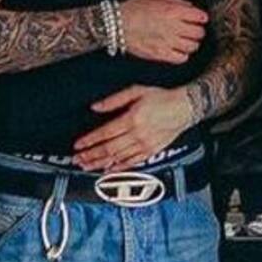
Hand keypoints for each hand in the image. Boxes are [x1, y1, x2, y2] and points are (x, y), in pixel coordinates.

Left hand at [72, 85, 191, 170]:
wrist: (185, 108)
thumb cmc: (161, 97)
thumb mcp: (136, 91)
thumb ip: (114, 100)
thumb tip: (95, 107)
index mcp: (132, 119)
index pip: (105, 133)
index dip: (90, 140)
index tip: (78, 145)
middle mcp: (137, 135)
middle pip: (109, 149)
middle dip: (90, 156)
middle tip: (77, 160)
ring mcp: (144, 145)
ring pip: (118, 158)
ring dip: (100, 164)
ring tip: (87, 167)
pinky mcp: (151, 151)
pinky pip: (132, 163)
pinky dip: (119, 168)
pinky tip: (108, 170)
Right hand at [119, 0, 207, 63]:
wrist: (116, 23)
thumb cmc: (134, 7)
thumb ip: (175, 0)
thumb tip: (190, 7)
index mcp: (173, 11)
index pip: (200, 17)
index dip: (201, 18)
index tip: (199, 19)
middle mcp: (173, 27)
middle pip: (199, 33)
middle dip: (198, 31)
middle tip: (192, 30)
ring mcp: (167, 42)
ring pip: (193, 47)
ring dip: (191, 43)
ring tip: (185, 40)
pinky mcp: (160, 54)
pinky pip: (182, 58)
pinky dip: (183, 55)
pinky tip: (177, 49)